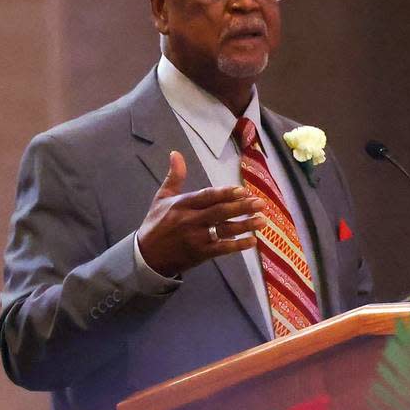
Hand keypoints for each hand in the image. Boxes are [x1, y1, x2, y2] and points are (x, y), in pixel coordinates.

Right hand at [136, 151, 265, 276]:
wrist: (146, 257)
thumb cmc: (156, 224)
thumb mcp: (161, 198)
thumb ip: (174, 177)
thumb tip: (175, 153)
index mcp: (182, 205)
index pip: (207, 196)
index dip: (225, 193)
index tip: (243, 190)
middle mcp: (190, 220)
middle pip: (220, 212)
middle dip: (242, 207)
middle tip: (261, 203)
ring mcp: (196, 238)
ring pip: (224, 230)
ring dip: (245, 226)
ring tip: (263, 221)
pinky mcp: (201, 254)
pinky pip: (222, 249)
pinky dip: (238, 245)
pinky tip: (252, 241)